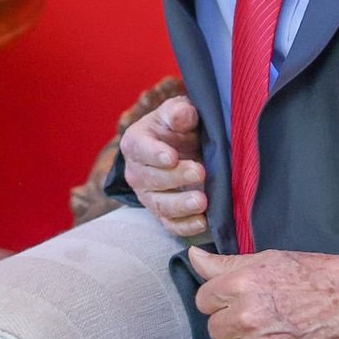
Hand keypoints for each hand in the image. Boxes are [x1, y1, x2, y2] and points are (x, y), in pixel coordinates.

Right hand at [118, 95, 208, 235]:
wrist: (181, 147)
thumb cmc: (178, 126)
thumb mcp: (177, 112)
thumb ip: (179, 112)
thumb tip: (185, 113)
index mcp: (135, 143)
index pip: (140, 149)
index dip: (155, 153)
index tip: (172, 156)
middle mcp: (136, 172)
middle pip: (150, 178)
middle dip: (175, 177)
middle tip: (200, 171)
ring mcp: (149, 196)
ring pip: (160, 204)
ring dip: (181, 205)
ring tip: (202, 201)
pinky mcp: (163, 214)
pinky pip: (170, 224)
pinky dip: (186, 226)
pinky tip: (202, 222)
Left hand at [188, 246, 338, 338]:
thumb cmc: (310, 275)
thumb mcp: (265, 259)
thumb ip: (223, 263)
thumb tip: (193, 256)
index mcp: (240, 284)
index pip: (203, 301)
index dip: (217, 300)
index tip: (232, 301)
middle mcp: (247, 316)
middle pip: (214, 329)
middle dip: (230, 324)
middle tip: (253, 317)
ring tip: (265, 335)